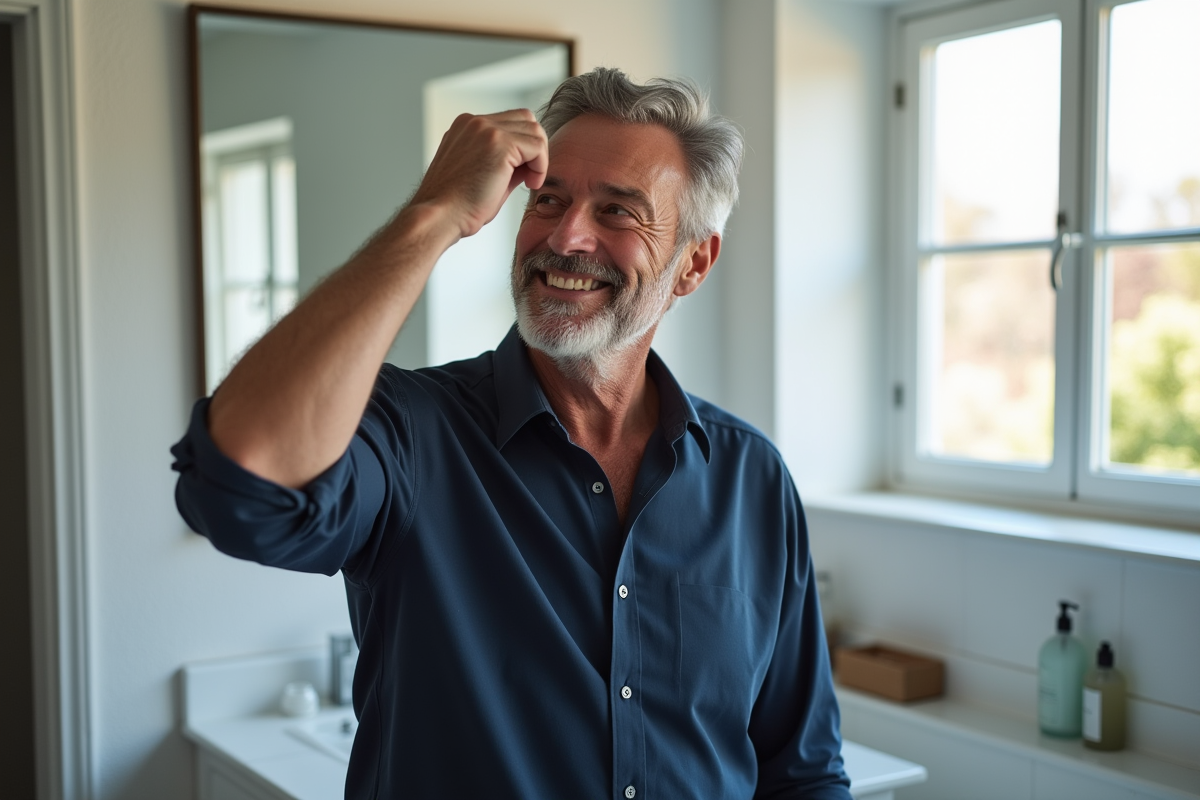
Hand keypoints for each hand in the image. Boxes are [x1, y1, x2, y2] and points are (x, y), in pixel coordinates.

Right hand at [409, 109, 548, 239]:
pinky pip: (537, 146)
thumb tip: (531, 160)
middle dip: (535, 148)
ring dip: (539, 158)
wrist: (441, 216)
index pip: (510, 122)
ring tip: (529, 181)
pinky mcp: (499, 142)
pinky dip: (541, 166)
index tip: (521, 175)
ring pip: (534, 130)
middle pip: (526, 119)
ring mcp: (486, 129)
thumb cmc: (457, 206)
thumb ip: (506, 161)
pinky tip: (530, 183)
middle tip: (530, 177)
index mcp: (467, 126)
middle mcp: (475, 122)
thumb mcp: (483, 175)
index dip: (523, 148)